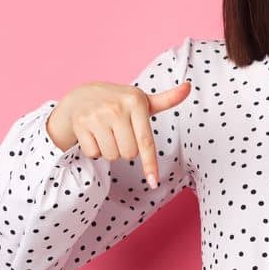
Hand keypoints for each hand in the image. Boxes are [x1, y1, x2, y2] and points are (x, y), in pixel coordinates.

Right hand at [46, 78, 192, 188]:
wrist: (82, 95)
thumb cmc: (120, 102)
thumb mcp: (142, 100)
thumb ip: (167, 99)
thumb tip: (188, 87)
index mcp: (135, 102)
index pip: (146, 141)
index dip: (150, 163)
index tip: (154, 182)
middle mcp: (116, 108)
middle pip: (129, 153)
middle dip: (127, 150)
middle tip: (121, 134)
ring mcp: (96, 116)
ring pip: (112, 156)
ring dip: (111, 151)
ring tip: (107, 133)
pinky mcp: (80, 124)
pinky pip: (94, 154)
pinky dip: (95, 150)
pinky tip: (94, 135)